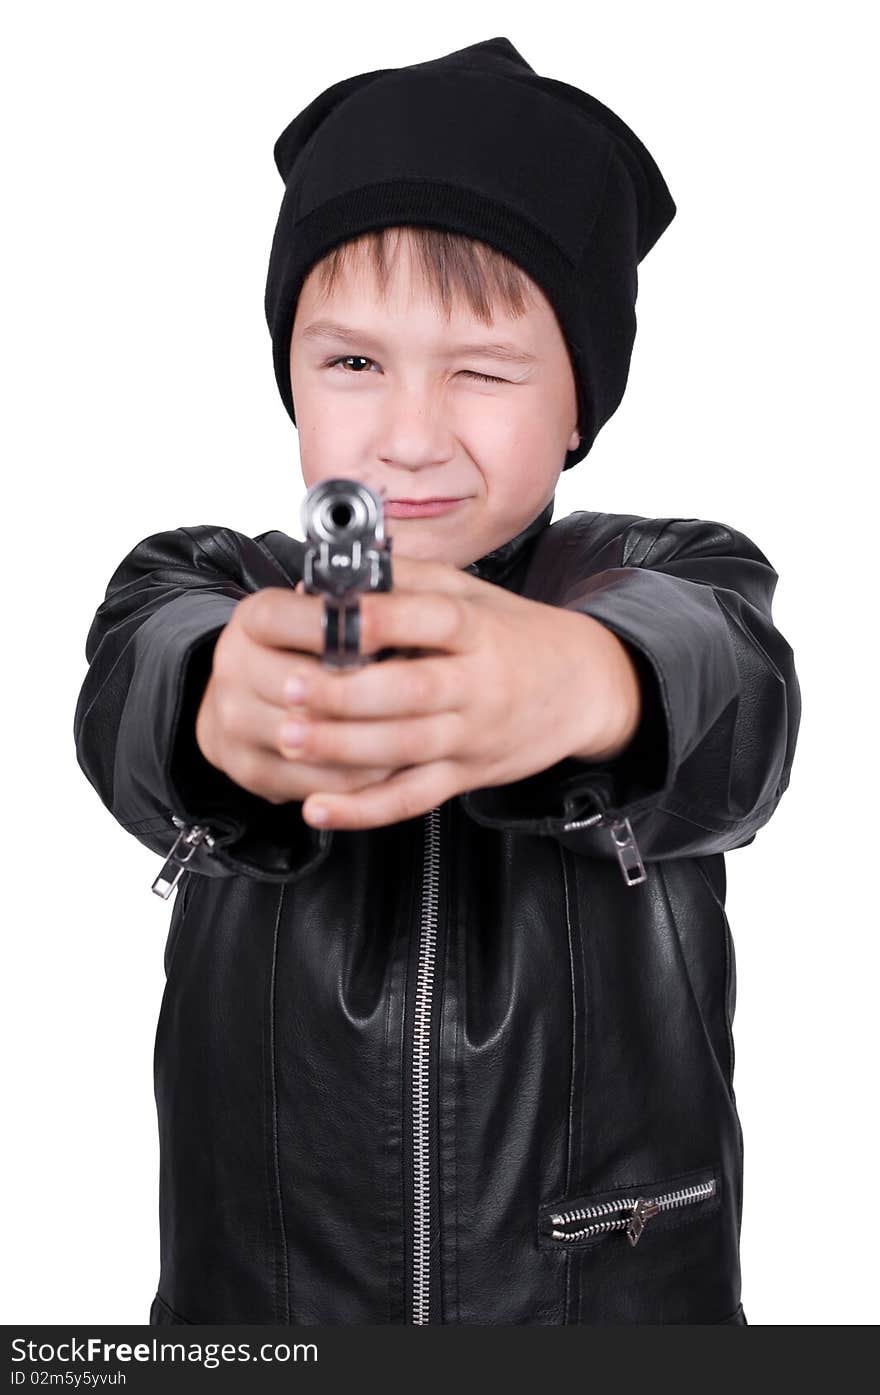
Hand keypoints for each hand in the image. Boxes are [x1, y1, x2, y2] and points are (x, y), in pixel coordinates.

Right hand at [194, 587, 398, 805]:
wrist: (244, 696)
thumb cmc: (301, 649)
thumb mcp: (318, 615)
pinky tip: (392, 767)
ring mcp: (234, 722)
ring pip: (313, 740)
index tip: (388, 636)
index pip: (286, 618)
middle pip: (302, 688)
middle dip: (365, 695)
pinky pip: (314, 781)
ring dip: (369, 743)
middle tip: (423, 697)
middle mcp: (232, 668)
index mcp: (251, 620)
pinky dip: (358, 779)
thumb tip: (404, 610)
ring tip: (417, 736)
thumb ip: (355, 610)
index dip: (338, 629)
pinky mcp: (246, 768)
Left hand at [274, 555, 640, 830]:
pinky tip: (318, 807)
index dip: (377, 619)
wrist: (585, 687)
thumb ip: (408, 581)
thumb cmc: (517, 635)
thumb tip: (337, 573)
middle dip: (346, 693)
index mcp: (478, 630)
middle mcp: (477, 684)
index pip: (430, 620)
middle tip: (289, 688)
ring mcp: (472, 736)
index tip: (325, 616)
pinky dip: (364, 809)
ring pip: (406, 748)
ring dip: (343, 748)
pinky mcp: (465, 776)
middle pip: (411, 692)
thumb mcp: (473, 593)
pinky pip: (411, 798)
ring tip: (290, 738)